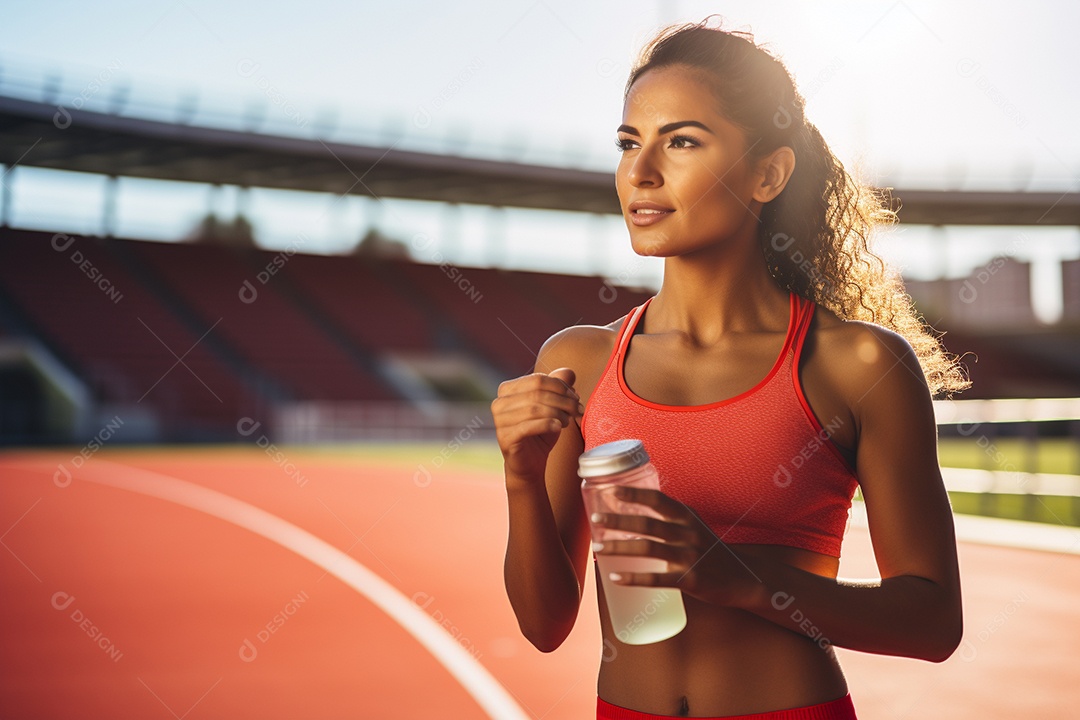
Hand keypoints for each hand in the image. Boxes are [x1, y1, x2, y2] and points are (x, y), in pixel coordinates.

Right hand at [491, 367, 583, 481]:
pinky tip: (558, 427)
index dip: (560, 386)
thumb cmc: (541, 432)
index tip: (576, 397)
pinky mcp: (505, 438)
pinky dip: (548, 424)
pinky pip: (529, 426)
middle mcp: (499, 403)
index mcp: (507, 390)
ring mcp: (499, 421)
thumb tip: (569, 372)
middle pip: (537, 393)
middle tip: (578, 409)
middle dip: (562, 400)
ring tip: (568, 421)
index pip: (537, 379)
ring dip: (558, 413)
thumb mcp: (553, 406)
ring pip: (534, 409)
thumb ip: (558, 386)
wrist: (530, 464)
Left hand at [590, 485, 761, 608]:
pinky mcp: (690, 580)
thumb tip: (634, 505)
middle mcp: (688, 533)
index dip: (634, 494)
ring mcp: (689, 557)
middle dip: (618, 521)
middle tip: (594, 520)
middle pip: (647, 524)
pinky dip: (634, 578)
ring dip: (620, 547)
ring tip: (598, 548)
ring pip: (648, 549)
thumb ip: (669, 516)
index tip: (611, 491)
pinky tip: (615, 576)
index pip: (658, 500)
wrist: (741, 576)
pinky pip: (657, 579)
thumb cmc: (709, 548)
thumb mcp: (693, 524)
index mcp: (687, 517)